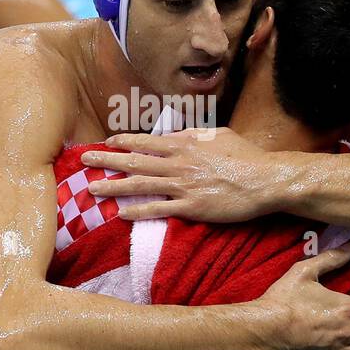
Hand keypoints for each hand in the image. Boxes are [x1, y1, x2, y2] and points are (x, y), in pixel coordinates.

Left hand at [82, 128, 278, 222]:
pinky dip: (138, 212)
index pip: (146, 141)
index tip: (106, 143)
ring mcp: (183, 186)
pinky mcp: (191, 207)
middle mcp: (178, 163)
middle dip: (106, 161)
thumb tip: (178, 136)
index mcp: (185, 143)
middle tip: (84, 161)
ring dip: (113, 187)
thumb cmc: (246, 156)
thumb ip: (195, 135)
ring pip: (140, 185)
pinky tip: (121, 214)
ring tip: (92, 189)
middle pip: (135, 161)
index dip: (124, 142)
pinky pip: (158, 210)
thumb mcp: (219, 135)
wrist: (265, 180)